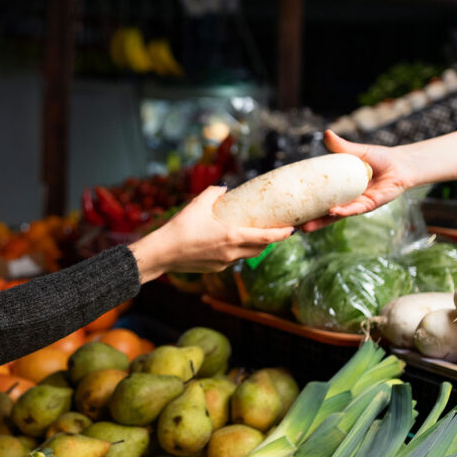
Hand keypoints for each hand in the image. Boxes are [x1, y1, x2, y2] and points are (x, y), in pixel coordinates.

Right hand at [129, 185, 293, 282]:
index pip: (266, 238)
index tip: (293, 230)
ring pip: (246, 255)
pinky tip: (226, 243)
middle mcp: (231, 252)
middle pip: (260, 249)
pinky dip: (235, 251)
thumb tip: (223, 188)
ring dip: (253, 247)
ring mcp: (224, 263)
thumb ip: (213, 193)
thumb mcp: (197, 204)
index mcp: (232, 236)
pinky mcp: (215, 268)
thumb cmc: (180, 228)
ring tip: (253, 235)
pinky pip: (231, 259)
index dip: (282, 234)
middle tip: (275, 230)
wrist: (163, 253)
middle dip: (270, 240)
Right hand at [300, 130, 412, 231]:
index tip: (288, 204)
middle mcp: (345, 198)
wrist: (401, 165)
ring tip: (306, 226)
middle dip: (308, 219)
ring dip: (321, 221)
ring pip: (335, 216)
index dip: (305, 201)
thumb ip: (341, 147)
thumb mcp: (356, 152)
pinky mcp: (369, 205)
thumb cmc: (379, 158)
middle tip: (292, 224)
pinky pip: (354, 210)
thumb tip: (326, 133)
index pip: (319, 196)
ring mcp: (356, 203)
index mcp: (339, 187)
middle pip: (323, 212)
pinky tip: (332, 211)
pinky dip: (343, 211)